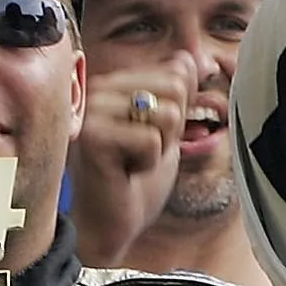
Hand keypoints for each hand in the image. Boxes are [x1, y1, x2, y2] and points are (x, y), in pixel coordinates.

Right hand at [82, 56, 188, 187]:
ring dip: (161, 147)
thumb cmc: (135, 181)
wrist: (108, 224)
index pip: (178, 69)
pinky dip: (149, 164)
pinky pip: (151, 140)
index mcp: (116, 82)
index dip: (181, 110)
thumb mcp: (164, 130)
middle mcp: (100, 88)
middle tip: (144, 151)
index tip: (152, 136)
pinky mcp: (93, 136)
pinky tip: (125, 172)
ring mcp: (93, 109)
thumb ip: (175, 94)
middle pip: (176, 86)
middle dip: (173, 129)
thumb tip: (191, 60)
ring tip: (134, 160)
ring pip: (167, 113)